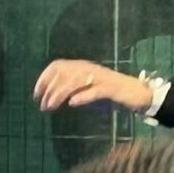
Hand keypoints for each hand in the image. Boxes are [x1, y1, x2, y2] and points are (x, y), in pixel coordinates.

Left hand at [34, 60, 152, 114]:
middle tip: (42, 106)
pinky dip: (82, 96)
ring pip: (75, 82)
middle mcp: (90, 68)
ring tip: (50, 107)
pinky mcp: (111, 88)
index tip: (36, 94)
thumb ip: (72, 89)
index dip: (44, 78)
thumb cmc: (111, 93)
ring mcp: (101, 77)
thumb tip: (51, 96)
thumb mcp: (88, 88)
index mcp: (83, 67)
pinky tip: (72, 103)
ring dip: (60, 94)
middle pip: (63, 74)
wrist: (137, 93)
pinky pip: (94, 91)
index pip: (58, 66)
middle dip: (49, 89)